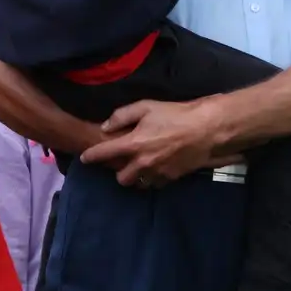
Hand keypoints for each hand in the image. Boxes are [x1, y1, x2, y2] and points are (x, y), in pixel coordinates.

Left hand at [80, 98, 225, 187]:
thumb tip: (105, 127)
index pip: (104, 155)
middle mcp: (141, 163)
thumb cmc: (175, 114)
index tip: (84, 158)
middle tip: (122, 160)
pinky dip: (151, 178)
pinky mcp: (170, 179)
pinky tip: (155, 167)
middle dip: (118, 171)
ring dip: (134, 177)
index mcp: (133, 144)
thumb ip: (122, 116)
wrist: (205, 130)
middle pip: (120, 179)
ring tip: (138, 165)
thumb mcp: (146, 106)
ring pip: (137, 184)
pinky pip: (154, 184)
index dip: (90, 157)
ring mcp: (156, 173)